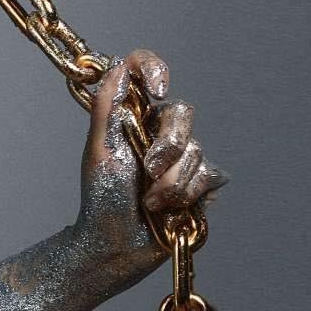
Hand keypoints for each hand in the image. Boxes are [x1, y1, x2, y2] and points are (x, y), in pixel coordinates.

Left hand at [76, 47, 229, 259]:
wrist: (116, 244)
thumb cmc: (101, 199)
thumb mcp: (99, 151)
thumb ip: (107, 108)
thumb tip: (118, 66)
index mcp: (132, 117)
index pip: (145, 71)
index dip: (154, 69)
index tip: (156, 90)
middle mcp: (159, 131)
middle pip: (182, 114)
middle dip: (168, 148)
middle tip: (148, 172)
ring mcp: (182, 157)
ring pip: (196, 151)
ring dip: (171, 183)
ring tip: (150, 203)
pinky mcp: (200, 184)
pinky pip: (211, 176)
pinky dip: (189, 195)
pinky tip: (170, 210)